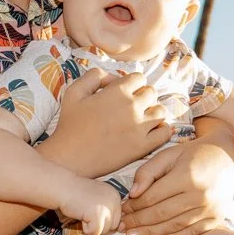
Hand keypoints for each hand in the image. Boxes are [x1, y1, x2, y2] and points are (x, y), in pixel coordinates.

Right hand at [44, 68, 171, 177]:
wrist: (69, 158)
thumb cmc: (69, 125)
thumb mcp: (74, 91)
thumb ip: (94, 76)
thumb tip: (114, 77)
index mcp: (118, 91)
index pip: (139, 78)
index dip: (133, 83)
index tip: (126, 92)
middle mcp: (132, 106)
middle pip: (152, 92)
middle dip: (144, 96)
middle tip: (133, 106)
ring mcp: (139, 127)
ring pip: (161, 111)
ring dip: (154, 112)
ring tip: (143, 118)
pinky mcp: (142, 146)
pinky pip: (165, 133)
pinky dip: (162, 130)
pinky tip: (150, 132)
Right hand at [60, 178, 122, 234]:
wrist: (62, 187)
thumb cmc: (77, 194)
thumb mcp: (98, 197)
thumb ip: (107, 209)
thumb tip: (118, 228)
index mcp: (115, 195)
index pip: (117, 218)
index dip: (103, 219)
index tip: (91, 210)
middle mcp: (114, 200)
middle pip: (113, 226)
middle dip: (99, 224)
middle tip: (86, 213)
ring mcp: (107, 207)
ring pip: (105, 231)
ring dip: (92, 226)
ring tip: (83, 213)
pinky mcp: (98, 214)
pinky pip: (95, 232)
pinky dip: (86, 229)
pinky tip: (80, 215)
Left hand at [120, 136, 233, 234]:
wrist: (226, 157)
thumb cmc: (192, 154)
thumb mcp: (168, 154)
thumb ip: (148, 171)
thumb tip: (132, 194)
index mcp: (187, 176)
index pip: (153, 196)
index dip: (134, 205)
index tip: (122, 210)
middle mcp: (200, 195)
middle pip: (162, 213)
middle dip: (139, 221)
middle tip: (122, 227)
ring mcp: (210, 209)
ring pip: (174, 225)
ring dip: (151, 233)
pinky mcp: (216, 218)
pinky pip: (191, 232)